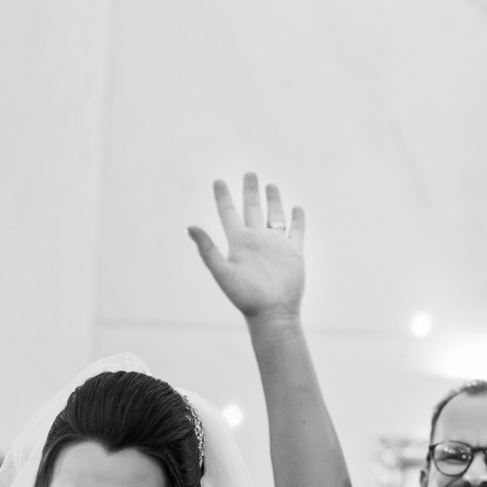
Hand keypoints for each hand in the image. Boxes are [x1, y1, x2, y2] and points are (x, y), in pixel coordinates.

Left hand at [188, 173, 305, 319]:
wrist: (272, 313)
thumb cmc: (246, 297)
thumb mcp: (223, 272)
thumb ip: (207, 249)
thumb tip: (189, 227)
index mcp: (238, 242)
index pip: (228, 213)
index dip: (223, 197)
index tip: (218, 181)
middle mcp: (256, 240)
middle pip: (252, 209)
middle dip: (250, 191)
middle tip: (249, 173)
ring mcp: (276, 245)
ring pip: (274, 216)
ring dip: (273, 200)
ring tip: (271, 185)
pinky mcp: (294, 252)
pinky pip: (296, 230)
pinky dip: (297, 218)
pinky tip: (296, 208)